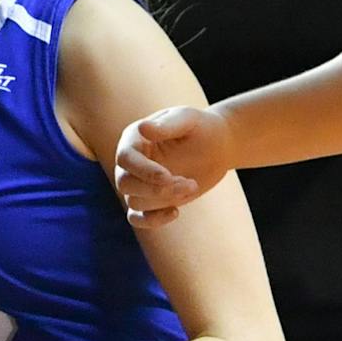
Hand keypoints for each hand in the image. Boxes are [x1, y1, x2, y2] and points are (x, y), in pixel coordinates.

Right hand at [114, 105, 231, 229]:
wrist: (216, 145)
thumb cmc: (201, 127)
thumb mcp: (187, 119)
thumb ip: (167, 124)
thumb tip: (142, 128)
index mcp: (133, 140)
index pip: (125, 159)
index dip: (144, 171)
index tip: (168, 177)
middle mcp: (130, 162)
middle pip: (125, 184)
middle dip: (155, 189)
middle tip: (189, 183)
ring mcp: (139, 182)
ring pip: (134, 201)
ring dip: (164, 199)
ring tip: (192, 185)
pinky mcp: (151, 199)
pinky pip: (137, 218)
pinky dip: (151, 221)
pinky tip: (175, 213)